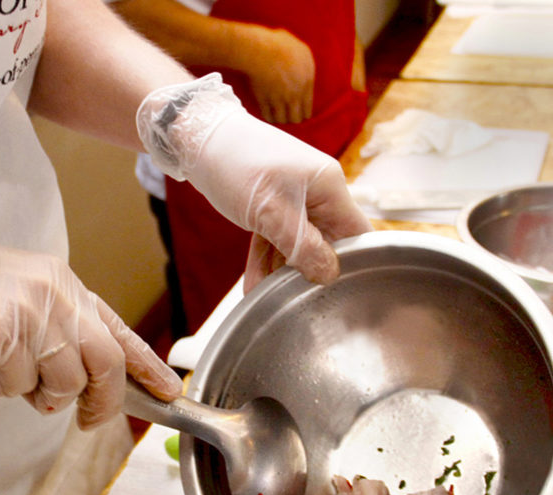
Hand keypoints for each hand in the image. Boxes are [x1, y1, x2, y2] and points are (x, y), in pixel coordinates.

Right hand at [0, 226, 182, 427]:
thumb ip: (55, 328)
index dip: (147, 366)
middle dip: (100, 401)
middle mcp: (53, 291)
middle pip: (104, 362)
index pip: (117, 329)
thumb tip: (85, 382)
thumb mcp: (17, 297)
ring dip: (37, 394)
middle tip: (85, 420)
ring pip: (63, 382)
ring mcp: (27, 309)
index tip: (170, 392)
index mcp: (62, 283)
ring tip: (5, 370)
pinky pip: (18, 386)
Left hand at [190, 108, 371, 289]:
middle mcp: (318, 191)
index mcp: (329, 186)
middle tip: (295, 300)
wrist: (196, 135)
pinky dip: (265, 257)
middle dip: (309, 271)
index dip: (353, 263)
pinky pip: (276, 236)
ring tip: (266, 297)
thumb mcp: (271, 213)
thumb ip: (303, 246)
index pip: (356, 233)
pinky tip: (254, 284)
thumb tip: (330, 274)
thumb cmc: (236, 164)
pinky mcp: (271, 202)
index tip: (341, 292)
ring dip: (280, 270)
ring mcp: (294, 196)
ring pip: (297, 243)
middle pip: (326, 242)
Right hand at [238, 27, 314, 124]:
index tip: (300, 112)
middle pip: (295, 119)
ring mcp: (278, 100)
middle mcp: (294, 95)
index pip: (307, 109)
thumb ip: (305, 62)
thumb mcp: (302, 50)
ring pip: (282, 120)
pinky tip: (267, 114)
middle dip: (292, 118)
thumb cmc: (280, 44)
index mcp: (306, 83)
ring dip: (280, 119)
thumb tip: (304, 65)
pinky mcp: (263, 100)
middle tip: (289, 115)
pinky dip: (267, 117)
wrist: (260, 50)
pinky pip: (267, 116)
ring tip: (278, 117)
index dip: (303, 112)